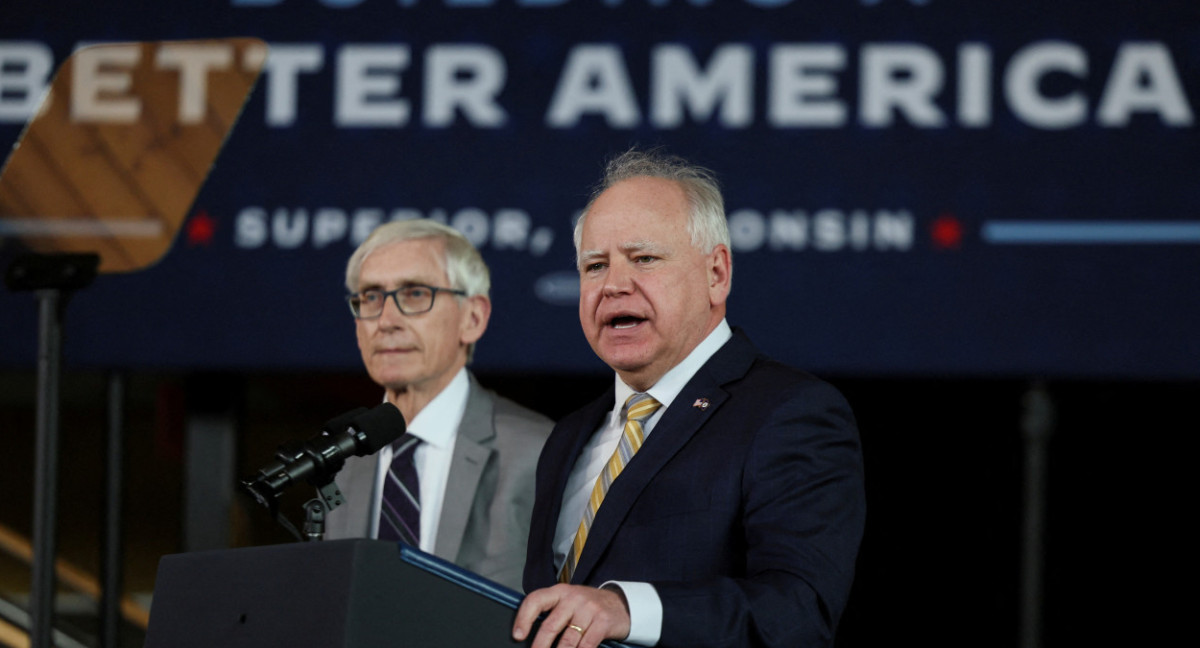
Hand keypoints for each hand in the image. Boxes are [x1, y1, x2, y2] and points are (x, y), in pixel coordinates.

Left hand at [512, 584, 630, 647]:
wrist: (620, 604)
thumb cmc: (588, 607)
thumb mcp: (569, 602)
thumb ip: (552, 613)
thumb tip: (528, 634)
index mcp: (560, 592)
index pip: (535, 600)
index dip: (523, 618)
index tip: (517, 635)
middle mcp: (573, 598)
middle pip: (550, 626)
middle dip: (539, 647)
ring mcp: (589, 609)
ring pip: (567, 641)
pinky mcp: (603, 622)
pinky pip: (586, 645)